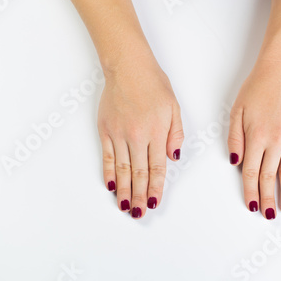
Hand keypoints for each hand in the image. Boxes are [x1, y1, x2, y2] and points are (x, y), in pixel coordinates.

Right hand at [98, 59, 183, 218]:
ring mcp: (118, 134)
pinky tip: (111, 186)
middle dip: (139, 196)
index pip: (157, 168)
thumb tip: (173, 157)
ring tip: (125, 207)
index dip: (155, 188)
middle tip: (139, 213)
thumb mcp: (174, 108)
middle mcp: (137, 136)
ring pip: (121, 169)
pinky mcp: (105, 130)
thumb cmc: (153, 85)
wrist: (128, 67)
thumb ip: (174, 134)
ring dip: (124, 190)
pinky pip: (107, 157)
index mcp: (156, 132)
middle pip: (138, 173)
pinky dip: (108, 173)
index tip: (154, 202)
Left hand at [228, 61, 280, 218]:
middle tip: (269, 215)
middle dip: (268, 198)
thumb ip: (235, 138)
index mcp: (256, 136)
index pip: (251, 172)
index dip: (250, 191)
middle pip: (269, 176)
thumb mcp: (237, 111)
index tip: (252, 205)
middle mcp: (275, 140)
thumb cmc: (257, 89)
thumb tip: (235, 162)